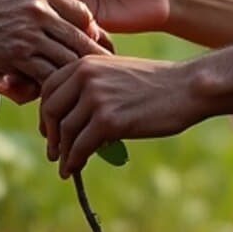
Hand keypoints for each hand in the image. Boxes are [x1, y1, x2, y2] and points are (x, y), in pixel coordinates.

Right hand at [0, 0, 108, 85]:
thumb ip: (46, 1)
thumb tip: (81, 19)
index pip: (83, 13)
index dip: (95, 32)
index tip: (101, 46)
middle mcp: (38, 10)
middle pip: (81, 38)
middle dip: (96, 58)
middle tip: (110, 74)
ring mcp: (27, 34)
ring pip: (67, 60)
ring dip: (79, 77)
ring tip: (92, 90)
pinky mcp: (15, 57)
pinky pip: (47, 76)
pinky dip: (56, 87)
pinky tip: (62, 95)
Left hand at [38, 55, 205, 177]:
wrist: (187, 87)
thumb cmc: (157, 83)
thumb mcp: (118, 72)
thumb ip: (94, 85)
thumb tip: (74, 114)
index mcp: (87, 62)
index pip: (49, 88)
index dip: (45, 112)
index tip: (50, 128)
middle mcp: (86, 77)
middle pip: (51, 110)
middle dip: (50, 134)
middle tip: (54, 151)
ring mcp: (96, 98)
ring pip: (65, 131)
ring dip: (62, 153)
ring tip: (64, 165)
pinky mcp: (108, 121)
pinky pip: (80, 146)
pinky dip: (73, 161)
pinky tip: (73, 169)